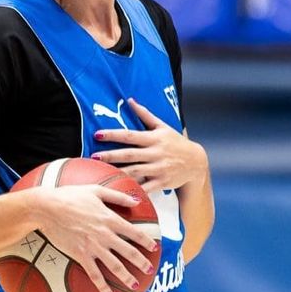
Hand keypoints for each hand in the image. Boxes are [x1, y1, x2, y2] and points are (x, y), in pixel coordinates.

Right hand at [32, 184, 157, 291]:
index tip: (154, 247)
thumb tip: (136, 200)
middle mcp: (105, 235)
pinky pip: (94, 273)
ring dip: (127, 277)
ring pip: (115, 266)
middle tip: (150, 270)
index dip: (146, 241)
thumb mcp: (96, 190)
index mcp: (111, 219)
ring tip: (135, 285)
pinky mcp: (80, 255)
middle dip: (142, 262)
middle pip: (129, 252)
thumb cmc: (69, 196)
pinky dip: (102, 285)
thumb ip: (118, 196)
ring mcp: (93, 247)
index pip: (135, 233)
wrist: (47, 208)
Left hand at [92, 98, 208, 193]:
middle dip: (111, 156)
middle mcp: (156, 153)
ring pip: (135, 171)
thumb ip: (145, 115)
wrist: (197, 163)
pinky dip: (134, 189)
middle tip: (93, 156)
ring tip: (101, 173)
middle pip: (130, 154)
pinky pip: (145, 187)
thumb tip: (130, 100)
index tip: (97, 134)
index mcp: (154, 139)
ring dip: (118, 173)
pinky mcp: (162, 182)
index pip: (130, 135)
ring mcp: (159, 169)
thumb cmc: (176, 142)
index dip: (113, 134)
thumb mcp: (163, 127)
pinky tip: (119, 191)